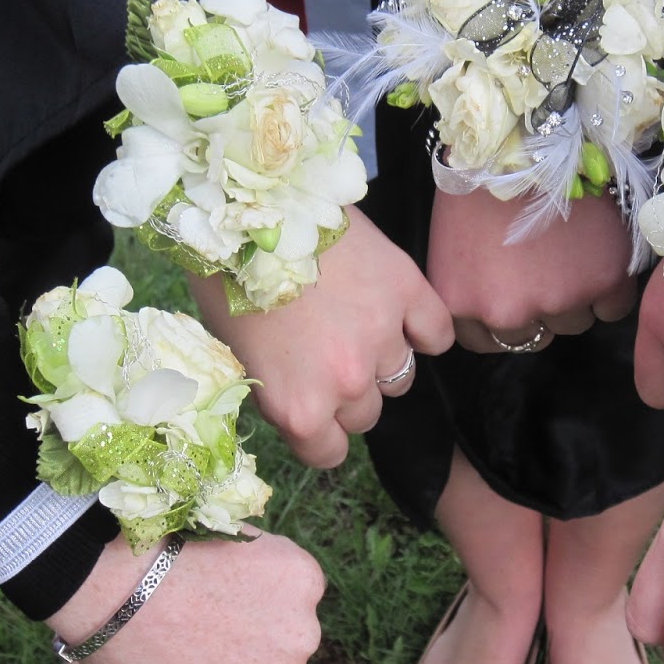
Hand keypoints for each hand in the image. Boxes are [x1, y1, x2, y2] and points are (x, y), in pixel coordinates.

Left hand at [48, 530, 324, 663]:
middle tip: (211, 629)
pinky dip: (271, 569)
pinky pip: (295, 578)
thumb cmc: (124, 661)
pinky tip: (228, 567)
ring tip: (211, 596)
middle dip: (259, 655)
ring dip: (265, 612)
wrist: (115, 588)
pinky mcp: (302, 581)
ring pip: (292, 624)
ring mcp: (301, 636)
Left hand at [191, 206, 453, 467]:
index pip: (330, 454)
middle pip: (366, 414)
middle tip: (326, 353)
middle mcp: (346, 382)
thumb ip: (280, 392)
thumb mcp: (237, 358)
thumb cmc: (227, 282)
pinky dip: (424, 331)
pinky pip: (436, 334)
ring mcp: (382, 338)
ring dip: (382, 359)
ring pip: (401, 378)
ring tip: (355, 322)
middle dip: (348, 392)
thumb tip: (304, 401)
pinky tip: (404, 316)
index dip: (321, 432)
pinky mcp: (408, 293)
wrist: (249, 210)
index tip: (314, 409)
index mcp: (298, 407)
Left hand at [427, 187, 637, 352]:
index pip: (487, 341)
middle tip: (548, 262)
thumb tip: (497, 305)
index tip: (516, 292)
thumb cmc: (485, 174)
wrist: (532, 131)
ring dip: (578, 296)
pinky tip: (599, 248)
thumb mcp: (456, 240)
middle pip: (535, 336)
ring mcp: (557, 301)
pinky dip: (611, 285)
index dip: (504, 318)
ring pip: (574, 323)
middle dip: (542, 307)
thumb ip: (473, 285)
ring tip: (573, 246)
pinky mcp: (603, 283)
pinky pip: (612, 308)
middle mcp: (507, 313)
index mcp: (462, 302)